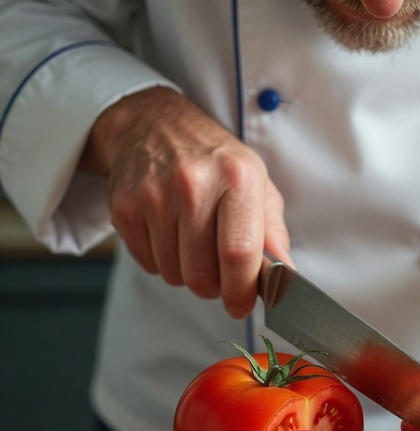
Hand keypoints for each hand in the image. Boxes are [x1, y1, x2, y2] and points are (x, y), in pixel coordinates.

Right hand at [81, 87, 289, 317]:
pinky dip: (162, 262)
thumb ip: (273, 233)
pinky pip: (148, 263)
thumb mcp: (258, 185)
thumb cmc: (215, 161)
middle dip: (215, 287)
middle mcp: (193, 185)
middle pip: (203, 273)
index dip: (242, 290)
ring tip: (195, 245)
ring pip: (174, 274)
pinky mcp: (124, 207)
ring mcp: (153, 196)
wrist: (154, 125)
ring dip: (188, 274)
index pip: (239, 252)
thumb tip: (286, 277)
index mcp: (236, 179)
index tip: (242, 305)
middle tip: (220, 274)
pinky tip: (170, 235)